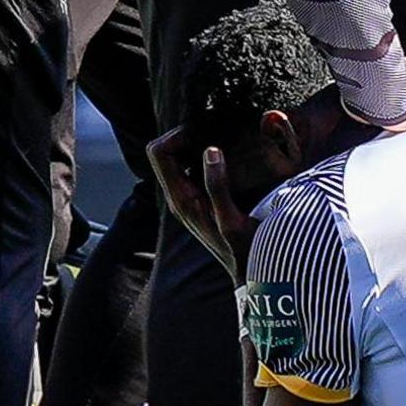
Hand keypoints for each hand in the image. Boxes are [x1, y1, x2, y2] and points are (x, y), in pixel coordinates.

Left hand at [148, 125, 257, 280]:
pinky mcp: (197, 200)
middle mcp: (177, 197)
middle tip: (214, 127)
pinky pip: (188, 167)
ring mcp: (185, 199)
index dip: (177, 135)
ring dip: (192, 144)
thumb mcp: (232, 222)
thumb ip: (219, 188)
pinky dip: (199, 155)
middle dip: (184, 134)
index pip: (158, 152)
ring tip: (221, 135)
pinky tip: (224, 153)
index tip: (205, 130)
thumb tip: (211, 151)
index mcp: (180, 199)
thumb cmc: (243, 253)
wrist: (247, 278)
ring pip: (174, 159)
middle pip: (163, 151)